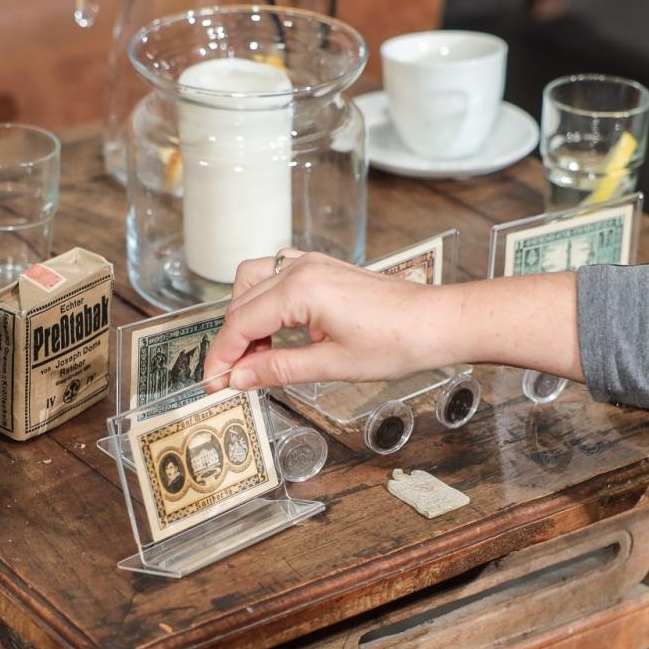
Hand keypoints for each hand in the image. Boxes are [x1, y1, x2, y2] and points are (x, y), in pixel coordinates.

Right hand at [204, 250, 465, 389]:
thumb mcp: (332, 365)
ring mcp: (310, 263)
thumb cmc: (396, 342)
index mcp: (299, 290)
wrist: (436, 322)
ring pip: (252, 284)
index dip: (222, 357)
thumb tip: (238, 378)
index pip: (240, 324)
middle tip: (228, 379)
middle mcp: (299, 268)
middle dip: (229, 343)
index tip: (213, 384)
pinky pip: (274, 277)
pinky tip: (273, 333)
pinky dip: (263, 304)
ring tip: (251, 358)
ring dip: (243, 319)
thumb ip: (277, 368)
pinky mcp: (321, 268)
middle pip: (240, 303)